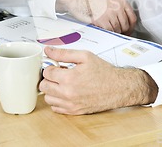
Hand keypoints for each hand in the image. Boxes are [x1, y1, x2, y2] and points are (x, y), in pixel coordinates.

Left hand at [39, 47, 157, 114]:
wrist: (117, 88)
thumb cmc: (103, 72)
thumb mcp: (84, 56)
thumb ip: (63, 53)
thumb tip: (48, 50)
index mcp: (69, 78)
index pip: (46, 73)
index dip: (51, 67)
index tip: (57, 66)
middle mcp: (67, 93)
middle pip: (44, 86)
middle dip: (49, 78)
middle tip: (59, 74)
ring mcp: (70, 104)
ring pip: (47, 98)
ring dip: (52, 90)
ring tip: (63, 83)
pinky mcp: (74, 111)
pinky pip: (55, 108)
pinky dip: (57, 100)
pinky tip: (66, 93)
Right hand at [56, 0, 136, 34]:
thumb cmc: (90, 0)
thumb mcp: (109, 0)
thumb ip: (119, 9)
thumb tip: (125, 22)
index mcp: (120, 0)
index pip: (133, 17)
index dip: (131, 27)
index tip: (129, 31)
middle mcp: (117, 6)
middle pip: (126, 25)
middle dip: (122, 31)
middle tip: (117, 32)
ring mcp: (110, 13)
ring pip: (117, 30)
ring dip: (113, 32)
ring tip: (107, 28)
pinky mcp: (102, 20)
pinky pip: (108, 31)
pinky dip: (106, 32)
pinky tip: (102, 28)